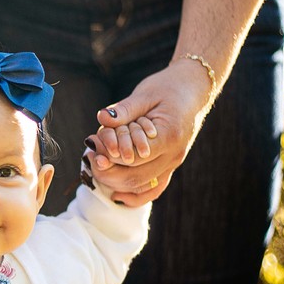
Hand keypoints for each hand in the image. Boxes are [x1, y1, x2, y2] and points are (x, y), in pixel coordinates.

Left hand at [85, 56, 213, 205]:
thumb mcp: (145, 94)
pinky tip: (117, 195)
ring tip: (97, 166)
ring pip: (142, 186)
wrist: (193, 89)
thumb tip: (102, 117)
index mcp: (169, 136)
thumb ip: (124, 109)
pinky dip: (135, 196)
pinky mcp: (171, 166)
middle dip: (108, 172)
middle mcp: (174, 155)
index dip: (110, 156)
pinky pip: (154, 189)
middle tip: (90, 158)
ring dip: (116, 182)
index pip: (133, 157)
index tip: (92, 146)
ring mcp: (174, 163)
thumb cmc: (168, 87)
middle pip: (135, 177)